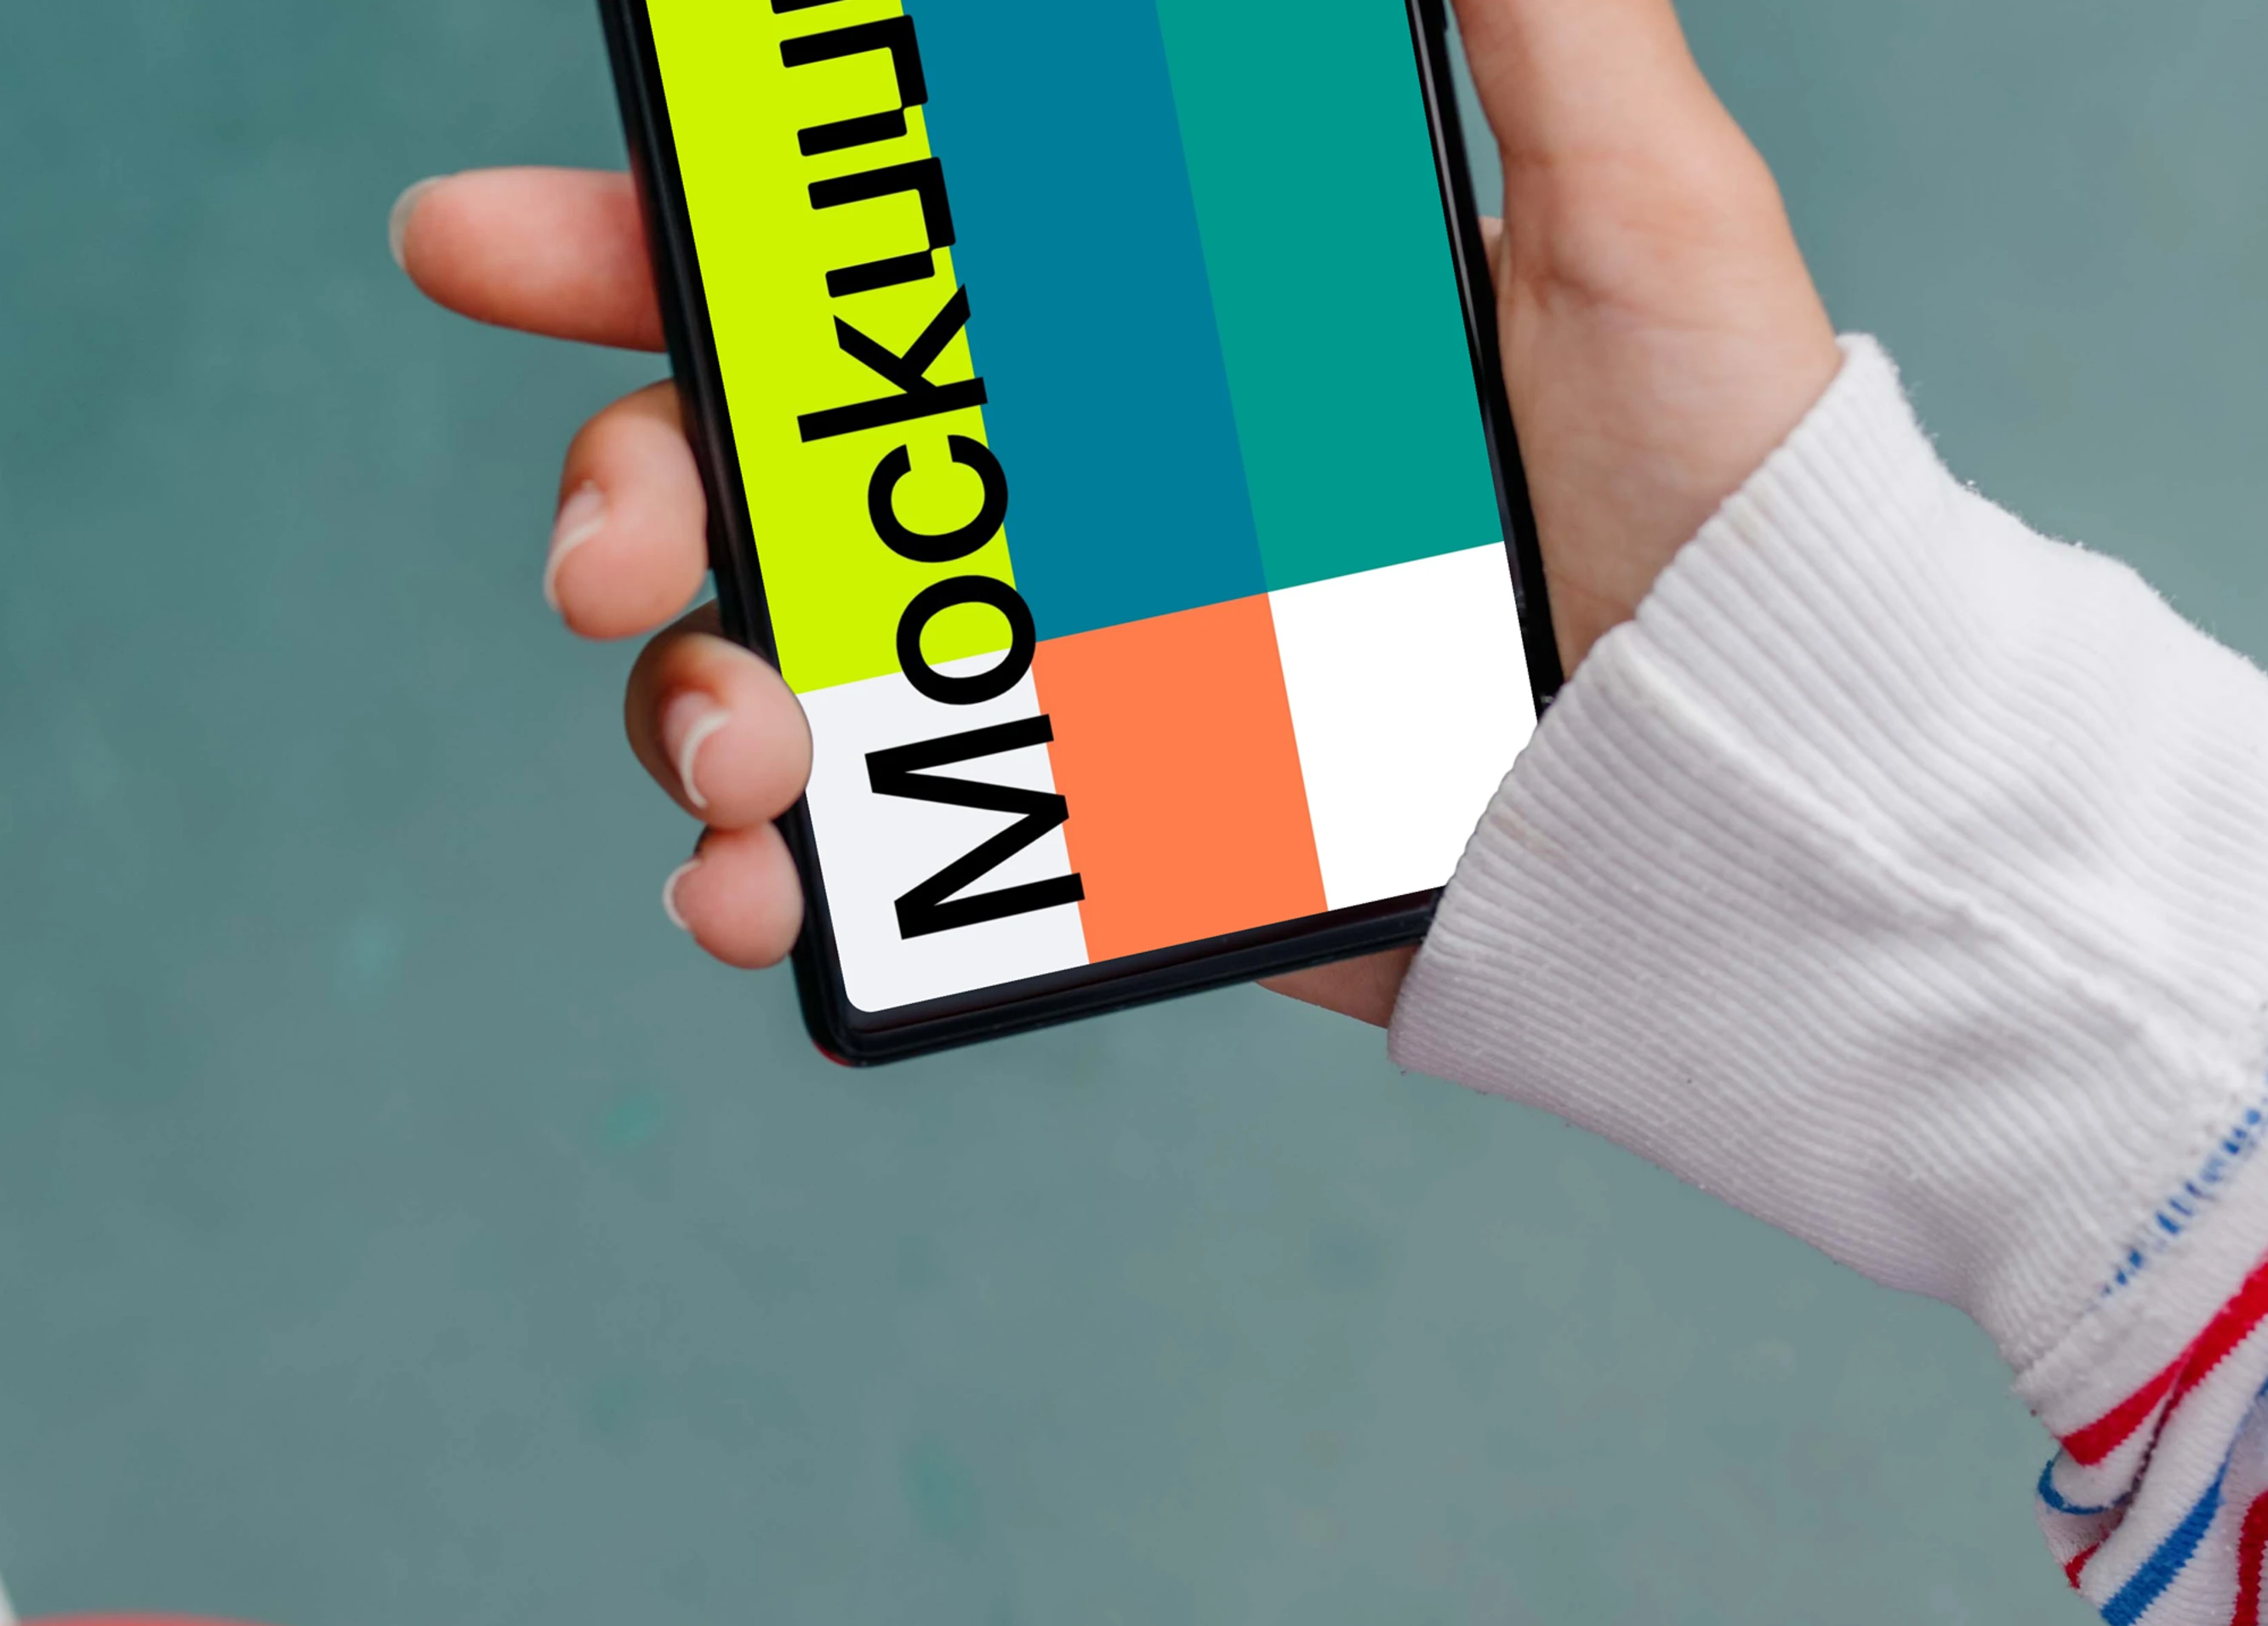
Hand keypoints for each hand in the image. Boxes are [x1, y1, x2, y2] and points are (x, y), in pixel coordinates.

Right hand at [392, 0, 1837, 1022]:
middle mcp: (1073, 490)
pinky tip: (750, 894)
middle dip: (618, 480)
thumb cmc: (1730, 483)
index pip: (854, 261)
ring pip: (767, 665)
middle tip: (606, 540)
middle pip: (748, 465)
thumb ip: (1521, 4)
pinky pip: (875, 859)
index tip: (497, 239)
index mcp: (1138, 322)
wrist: (1770, 782)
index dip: (651, 240)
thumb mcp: (1637, 199)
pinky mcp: (1098, 847)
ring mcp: (1067, 675)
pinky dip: (761, 876)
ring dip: (676, 700)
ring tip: (730, 756)